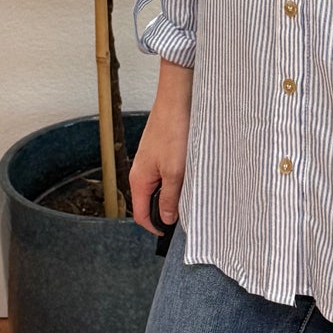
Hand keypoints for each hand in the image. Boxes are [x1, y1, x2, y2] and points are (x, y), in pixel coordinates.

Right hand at [129, 60, 192, 234]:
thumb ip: (170, 198)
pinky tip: (193, 174)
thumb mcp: (175, 171)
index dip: (156, 227)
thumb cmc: (173, 130)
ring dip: (176, 193)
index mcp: (139, 179)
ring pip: (162, 187)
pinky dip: (179, 179)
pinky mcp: (162, 152)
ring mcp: (152, 161)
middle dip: (168, 210)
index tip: (172, 233)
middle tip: (189, 212)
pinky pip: (168, 174)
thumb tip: (167, 219)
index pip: (141, 214)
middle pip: (151, 202)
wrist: (178, 99)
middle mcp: (142, 171)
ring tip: (193, 191)